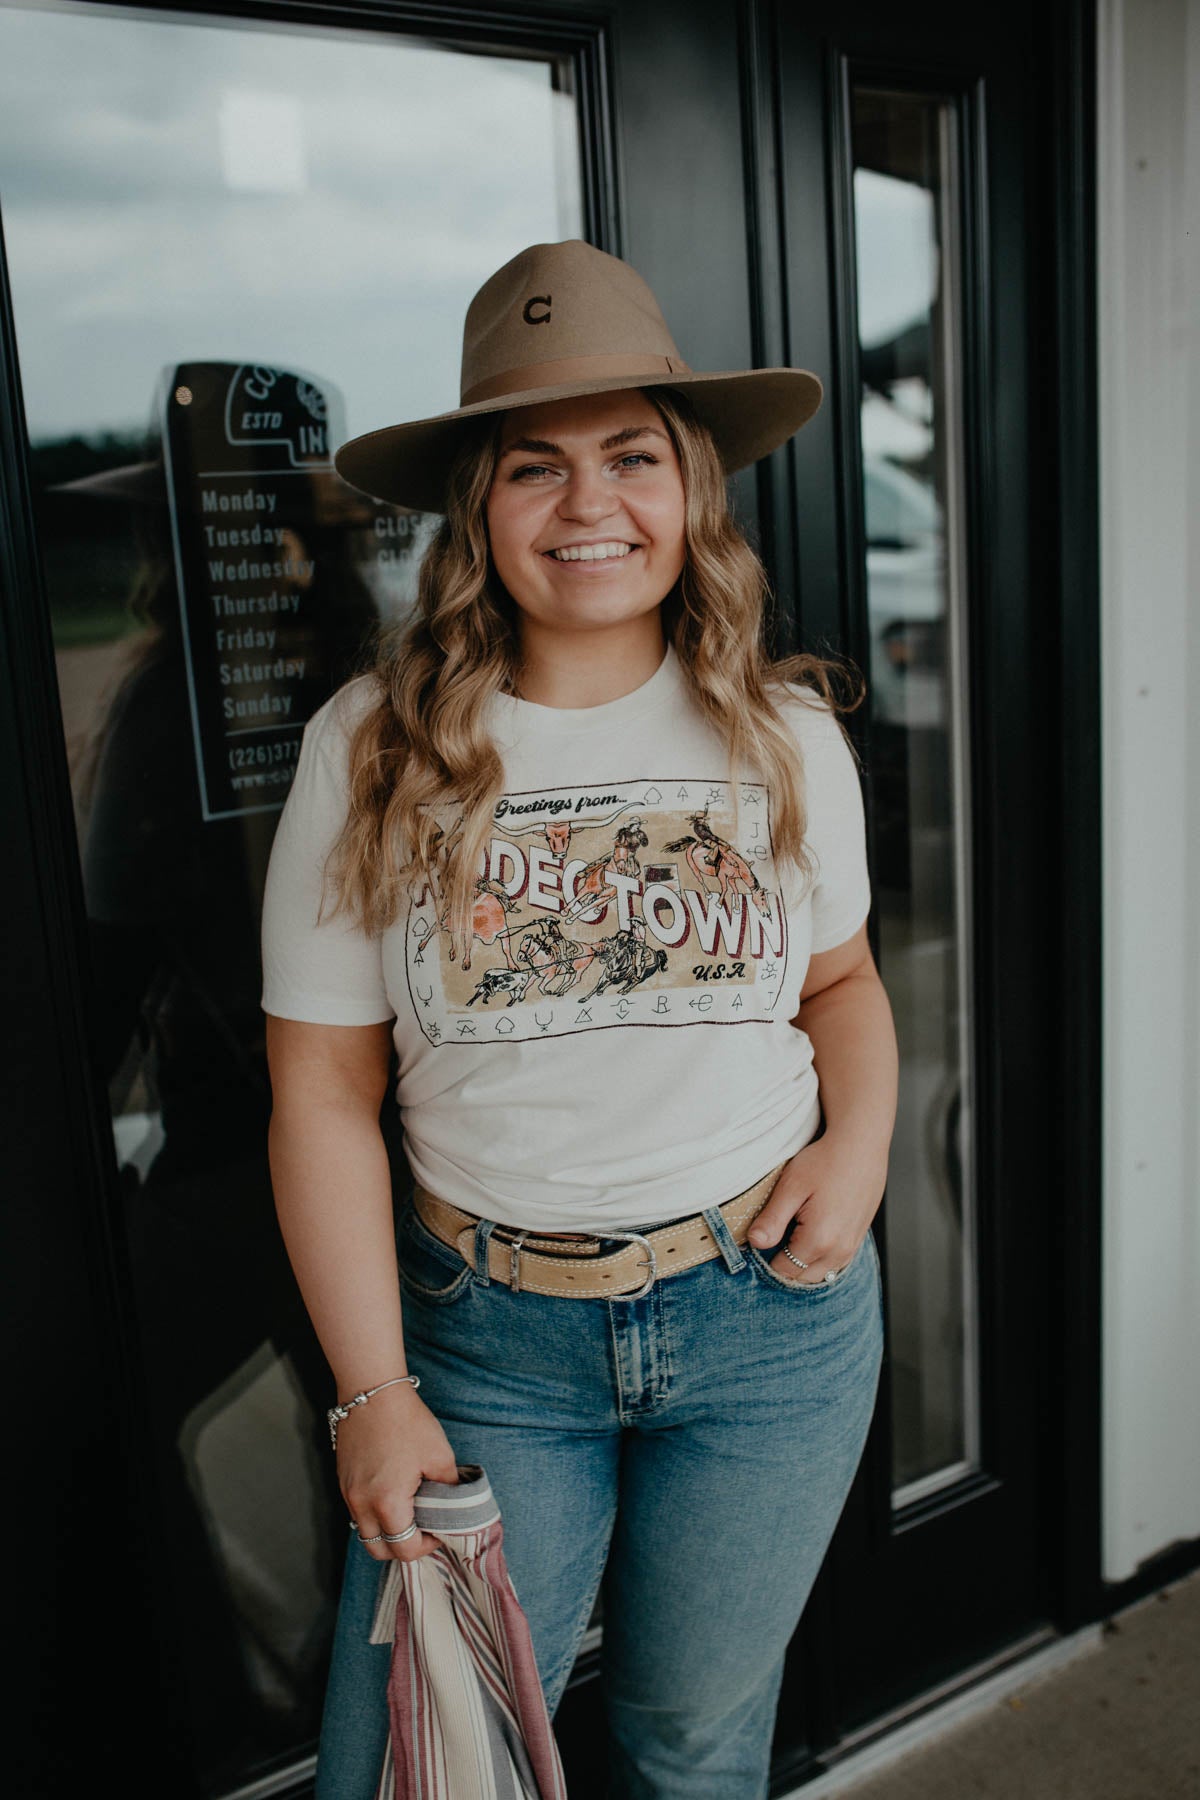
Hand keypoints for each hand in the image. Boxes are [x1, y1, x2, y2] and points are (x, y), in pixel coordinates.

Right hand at [338, 1379, 459, 1561]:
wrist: (372, 1391)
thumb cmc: (407, 1421)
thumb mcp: (439, 1456)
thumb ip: (448, 1488)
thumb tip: (454, 1506)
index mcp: (387, 1502)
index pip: (405, 1550)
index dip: (427, 1547)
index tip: (439, 1531)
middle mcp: (361, 1504)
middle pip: (378, 1550)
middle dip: (402, 1547)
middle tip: (422, 1530)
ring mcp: (347, 1493)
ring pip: (364, 1532)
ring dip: (386, 1532)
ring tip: (408, 1513)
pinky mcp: (342, 1480)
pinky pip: (356, 1511)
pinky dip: (373, 1514)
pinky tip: (391, 1495)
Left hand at [747, 1131, 886, 1284]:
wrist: (861, 1146)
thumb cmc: (826, 1161)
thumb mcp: (791, 1186)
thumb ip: (772, 1220)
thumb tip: (755, 1243)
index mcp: (819, 1241)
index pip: (783, 1270)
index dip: (766, 1260)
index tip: (758, 1242)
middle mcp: (839, 1251)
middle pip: (802, 1278)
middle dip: (784, 1265)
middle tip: (772, 1238)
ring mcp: (852, 1246)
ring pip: (819, 1274)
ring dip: (802, 1264)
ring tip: (791, 1235)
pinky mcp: (858, 1238)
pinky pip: (834, 1263)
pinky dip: (819, 1257)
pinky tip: (811, 1234)